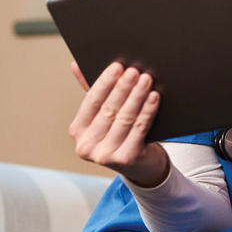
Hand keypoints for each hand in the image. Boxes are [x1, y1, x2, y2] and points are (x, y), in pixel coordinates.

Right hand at [68, 61, 168, 186]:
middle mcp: (87, 145)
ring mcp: (105, 155)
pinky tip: (155, 97)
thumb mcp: (103, 116)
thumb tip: (76, 65)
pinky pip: (139, 129)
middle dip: (123, 88)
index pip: (91, 101)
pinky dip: (147, 111)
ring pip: (124, 118)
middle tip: (135, 71)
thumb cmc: (121, 135)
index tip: (117, 66)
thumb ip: (92, 92)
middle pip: (108, 109)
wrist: (142, 166)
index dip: (105, 82)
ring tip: (147, 79)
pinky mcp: (126, 159)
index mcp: (77, 131)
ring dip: (137, 96)